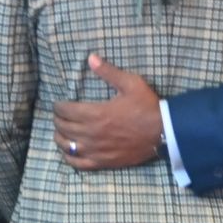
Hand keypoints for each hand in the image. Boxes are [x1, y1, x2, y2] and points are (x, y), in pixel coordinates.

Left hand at [52, 54, 163, 170]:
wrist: (165, 132)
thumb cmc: (147, 106)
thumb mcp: (130, 83)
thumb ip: (108, 71)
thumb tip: (90, 58)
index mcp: (95, 113)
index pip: (64, 110)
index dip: (58, 106)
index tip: (59, 104)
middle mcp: (91, 133)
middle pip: (62, 127)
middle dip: (58, 119)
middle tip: (60, 115)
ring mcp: (96, 150)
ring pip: (66, 145)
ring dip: (60, 137)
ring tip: (62, 131)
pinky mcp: (103, 162)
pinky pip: (78, 163)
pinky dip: (69, 157)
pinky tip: (70, 151)